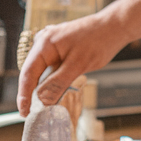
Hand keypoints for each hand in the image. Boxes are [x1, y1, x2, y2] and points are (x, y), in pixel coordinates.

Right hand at [16, 9, 130, 114]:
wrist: (116, 26)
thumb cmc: (100, 41)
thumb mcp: (79, 65)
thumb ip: (59, 83)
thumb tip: (42, 100)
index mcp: (45, 43)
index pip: (28, 73)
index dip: (24, 95)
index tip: (24, 113)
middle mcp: (44, 42)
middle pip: (33, 72)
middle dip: (33, 93)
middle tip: (34, 113)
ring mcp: (52, 45)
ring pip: (44, 71)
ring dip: (45, 87)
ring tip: (45, 106)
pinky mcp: (61, 49)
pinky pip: (52, 67)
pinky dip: (54, 80)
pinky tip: (57, 91)